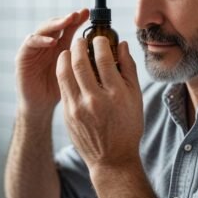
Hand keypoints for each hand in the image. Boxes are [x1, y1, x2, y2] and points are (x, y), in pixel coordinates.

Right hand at [15, 9, 88, 116]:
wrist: (41, 107)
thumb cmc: (61, 89)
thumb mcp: (76, 71)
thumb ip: (87, 58)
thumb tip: (110, 49)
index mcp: (60, 44)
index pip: (68, 26)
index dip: (77, 18)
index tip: (87, 12)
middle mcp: (46, 43)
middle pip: (56, 24)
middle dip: (66, 18)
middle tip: (77, 14)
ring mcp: (34, 49)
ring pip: (43, 29)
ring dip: (55, 24)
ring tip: (66, 22)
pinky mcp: (22, 57)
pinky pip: (30, 44)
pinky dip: (40, 40)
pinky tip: (52, 42)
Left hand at [56, 36, 143, 170]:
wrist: (112, 159)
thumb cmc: (127, 126)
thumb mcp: (135, 97)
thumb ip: (128, 68)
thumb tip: (121, 44)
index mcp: (115, 94)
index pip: (103, 58)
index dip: (99, 43)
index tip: (99, 38)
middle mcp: (95, 100)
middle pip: (80, 63)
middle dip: (79, 45)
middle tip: (81, 39)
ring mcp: (78, 108)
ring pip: (64, 73)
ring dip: (66, 56)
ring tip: (71, 50)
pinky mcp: (67, 114)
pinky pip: (62, 86)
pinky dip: (63, 72)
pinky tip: (68, 67)